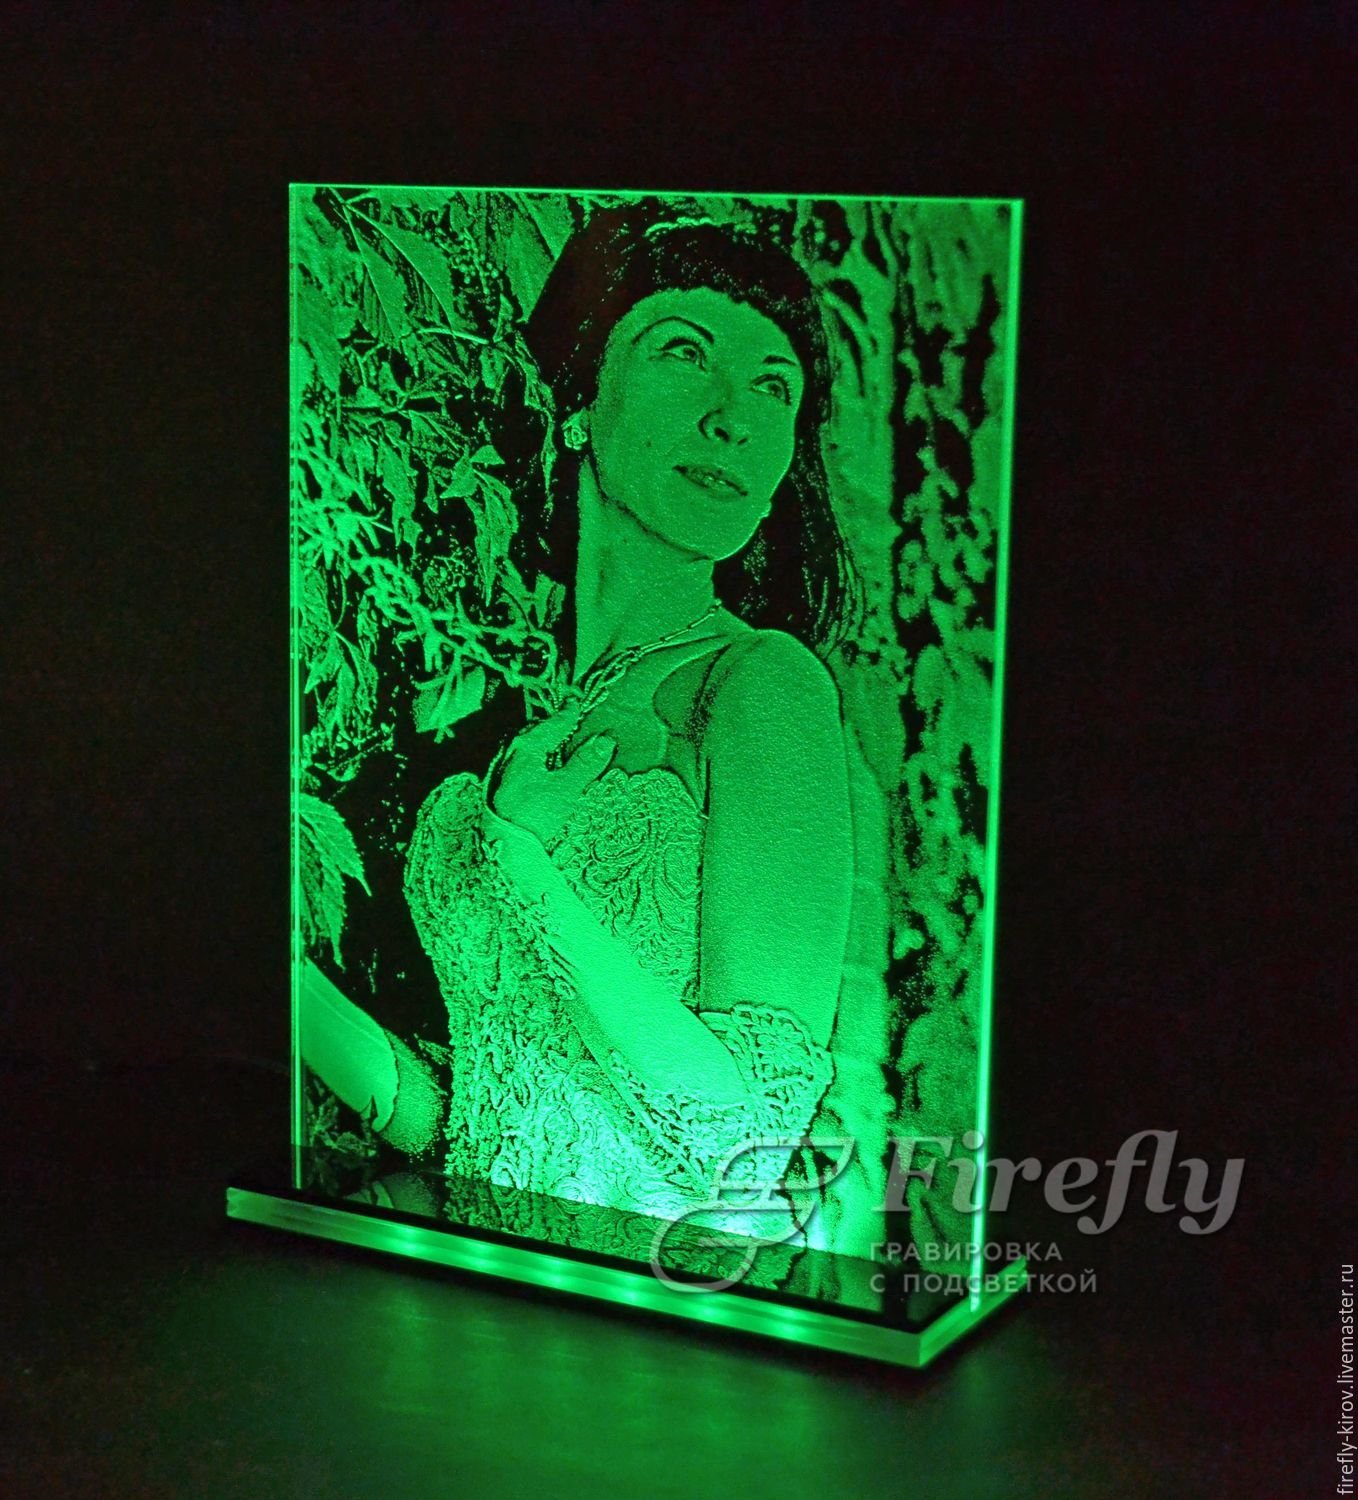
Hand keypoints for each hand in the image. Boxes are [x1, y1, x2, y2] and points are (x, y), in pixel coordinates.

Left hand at [487, 710, 616, 848]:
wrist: (503, 845)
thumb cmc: (535, 813)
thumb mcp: (565, 787)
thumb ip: (584, 762)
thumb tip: (605, 739)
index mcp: (526, 747)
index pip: (552, 724)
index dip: (567, 714)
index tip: (576, 703)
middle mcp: (511, 753)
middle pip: (533, 732)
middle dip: (549, 725)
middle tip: (565, 720)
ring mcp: (502, 770)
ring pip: (523, 747)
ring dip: (540, 742)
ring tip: (553, 742)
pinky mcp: (500, 787)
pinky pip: (519, 761)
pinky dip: (533, 758)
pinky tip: (538, 768)